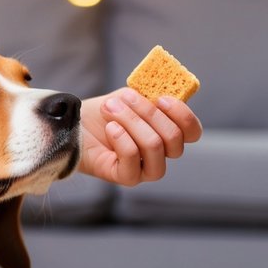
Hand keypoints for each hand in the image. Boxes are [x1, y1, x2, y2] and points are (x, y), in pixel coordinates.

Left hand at [78, 88, 201, 186]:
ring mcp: (145, 169)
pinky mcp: (126, 177)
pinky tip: (110, 128)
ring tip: (111, 109)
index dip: (183, 115)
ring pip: (155, 147)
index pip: (193, 132)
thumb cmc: (106, 112)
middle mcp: (161, 155)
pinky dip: (122, 139)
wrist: (74, 124)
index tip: (162, 98)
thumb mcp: (130, 97)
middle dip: (149, 113)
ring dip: (132, 122)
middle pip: (174, 139)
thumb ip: (150, 94)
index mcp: (167, 134)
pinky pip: (134, 159)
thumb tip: (164, 90)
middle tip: (125, 98)